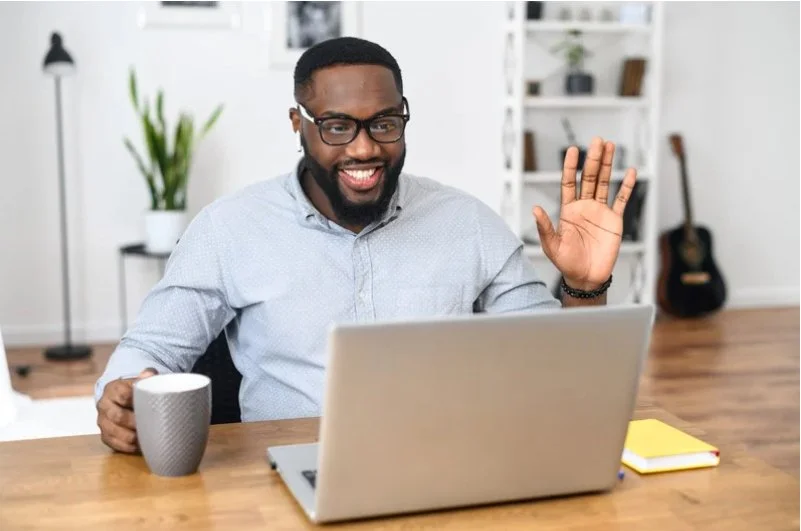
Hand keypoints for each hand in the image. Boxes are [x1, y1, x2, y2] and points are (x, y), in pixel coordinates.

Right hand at [96, 368, 157, 453]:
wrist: (121, 400)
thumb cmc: (135, 391)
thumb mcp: (140, 380)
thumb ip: (146, 376)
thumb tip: (150, 375)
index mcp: (113, 389)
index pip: (124, 394)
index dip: (137, 400)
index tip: (151, 404)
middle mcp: (104, 405)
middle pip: (118, 416)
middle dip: (135, 422)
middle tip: (152, 425)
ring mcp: (103, 422)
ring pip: (115, 432)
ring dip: (133, 437)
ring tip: (148, 437)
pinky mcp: (105, 436)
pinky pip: (115, 444)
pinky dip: (129, 446)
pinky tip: (141, 445)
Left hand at [532, 137, 636, 289]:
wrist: (586, 277)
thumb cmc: (566, 263)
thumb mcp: (552, 246)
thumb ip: (545, 227)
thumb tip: (535, 208)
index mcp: (568, 210)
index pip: (568, 183)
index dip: (570, 167)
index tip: (572, 150)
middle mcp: (584, 206)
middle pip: (589, 178)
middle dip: (593, 159)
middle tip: (597, 140)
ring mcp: (600, 212)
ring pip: (604, 183)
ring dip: (608, 165)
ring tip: (611, 146)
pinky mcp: (615, 220)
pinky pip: (622, 200)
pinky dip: (627, 187)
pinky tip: (631, 172)